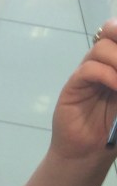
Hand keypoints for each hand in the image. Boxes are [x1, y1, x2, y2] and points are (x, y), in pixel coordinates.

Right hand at [50, 19, 116, 159]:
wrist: (87, 153)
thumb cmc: (112, 128)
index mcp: (115, 64)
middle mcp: (102, 64)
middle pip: (110, 32)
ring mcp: (86, 75)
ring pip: (100, 48)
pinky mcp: (73, 87)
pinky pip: (88, 70)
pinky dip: (107, 74)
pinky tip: (116, 87)